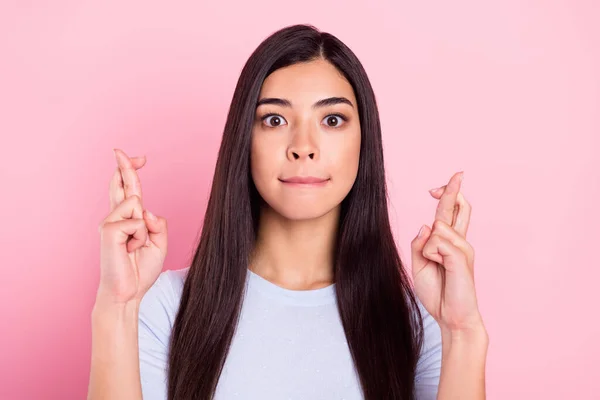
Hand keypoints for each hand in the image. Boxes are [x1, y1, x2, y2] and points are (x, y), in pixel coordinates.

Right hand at [97, 149, 167, 304]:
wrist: (128, 293)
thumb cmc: (140, 270)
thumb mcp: (159, 244)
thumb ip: (157, 224)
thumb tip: (146, 210)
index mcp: (128, 219)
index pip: (129, 190)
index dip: (131, 172)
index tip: (138, 158)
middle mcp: (116, 217)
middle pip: (122, 185)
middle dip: (124, 166)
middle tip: (118, 150)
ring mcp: (109, 223)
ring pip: (137, 204)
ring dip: (144, 228)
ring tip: (135, 247)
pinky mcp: (108, 231)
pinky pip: (136, 222)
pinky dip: (140, 237)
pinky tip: (129, 250)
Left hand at [411, 171, 483, 333]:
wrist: (451, 317)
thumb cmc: (438, 292)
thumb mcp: (419, 265)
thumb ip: (419, 244)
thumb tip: (426, 224)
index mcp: (449, 242)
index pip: (450, 213)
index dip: (447, 196)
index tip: (436, 188)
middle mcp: (459, 241)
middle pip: (458, 207)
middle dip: (454, 189)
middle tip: (459, 173)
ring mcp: (463, 248)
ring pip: (436, 228)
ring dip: (427, 247)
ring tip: (435, 266)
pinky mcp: (462, 257)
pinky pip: (437, 243)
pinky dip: (430, 254)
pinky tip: (439, 267)